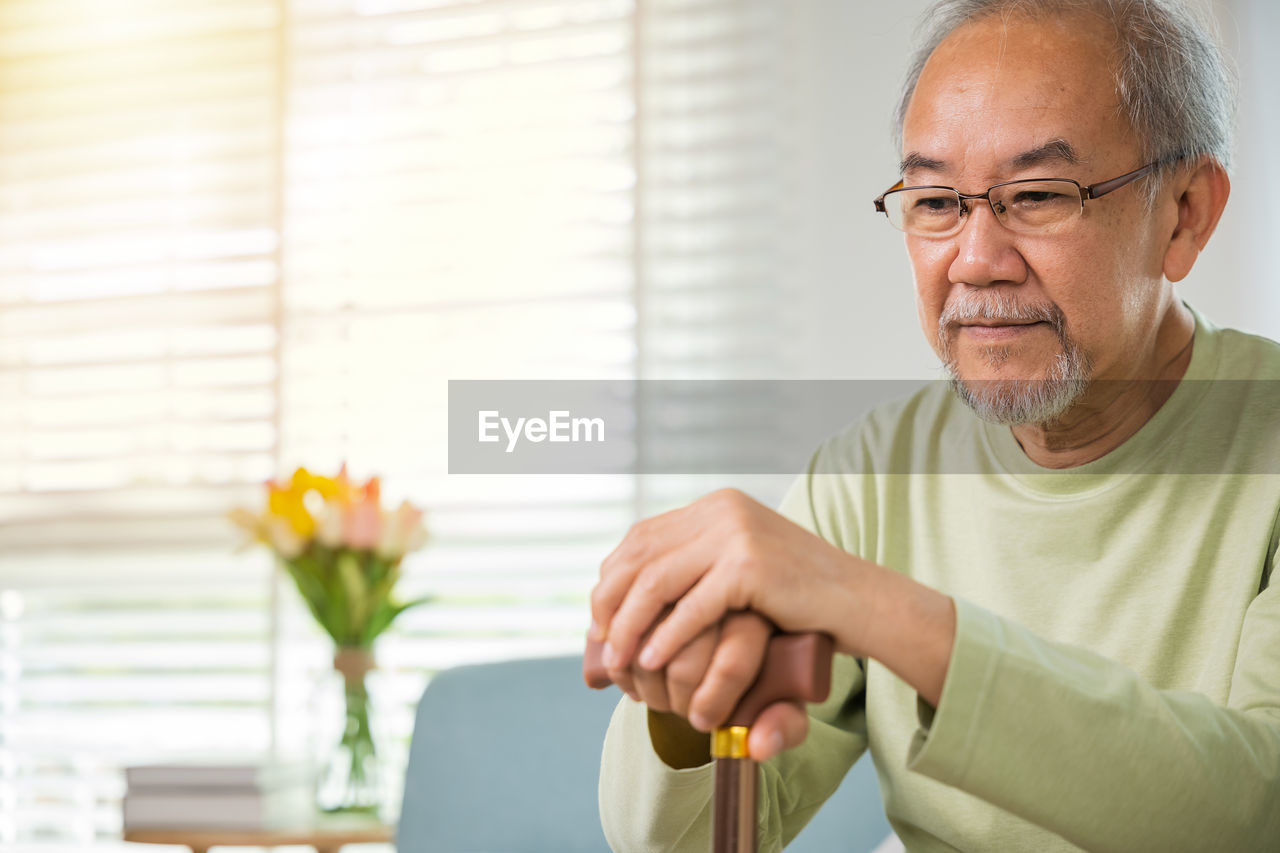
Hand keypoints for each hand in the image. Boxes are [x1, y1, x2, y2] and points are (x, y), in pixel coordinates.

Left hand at [590, 489, 869, 757]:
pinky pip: (692, 606)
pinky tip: (651, 660)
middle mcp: (721, 509)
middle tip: (600, 645)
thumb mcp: (740, 571)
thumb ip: (697, 569)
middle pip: (640, 556)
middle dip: (611, 603)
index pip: (641, 537)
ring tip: (617, 660)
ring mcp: (735, 532)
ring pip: (656, 580)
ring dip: (629, 624)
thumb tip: (638, 591)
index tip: (600, 618)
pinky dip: (666, 636)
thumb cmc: (799, 600)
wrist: (859, 602)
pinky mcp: (749, 564)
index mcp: (716, 506)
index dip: (613, 578)